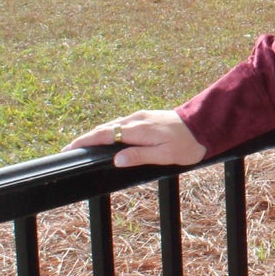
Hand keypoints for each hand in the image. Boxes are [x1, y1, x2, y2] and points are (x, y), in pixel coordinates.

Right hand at [67, 109, 205, 170]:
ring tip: (83, 145)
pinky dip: (109, 130)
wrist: (205, 125)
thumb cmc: (187, 144)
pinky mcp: (146, 116)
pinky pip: (122, 123)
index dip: (85, 141)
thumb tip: (116, 159)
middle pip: (104, 128)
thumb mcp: (164, 155)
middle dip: (85, 138)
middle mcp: (136, 119)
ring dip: (97, 133)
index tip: (69, 148)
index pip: (104, 134)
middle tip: (69, 149)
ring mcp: (141, 116)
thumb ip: (139, 156)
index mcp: (138, 130)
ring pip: (113, 125)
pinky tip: (107, 137)